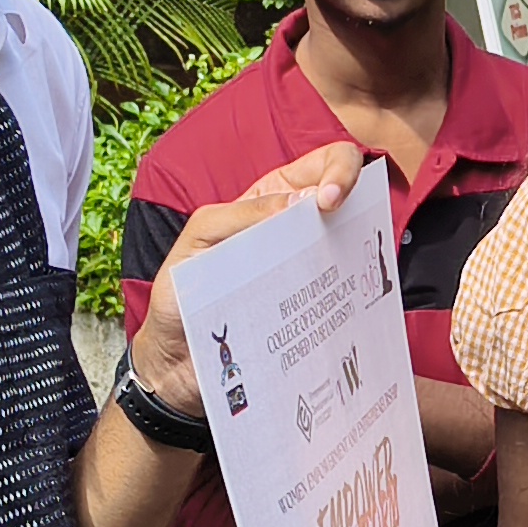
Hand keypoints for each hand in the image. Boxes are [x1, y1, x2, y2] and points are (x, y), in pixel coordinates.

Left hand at [131, 143, 363, 411]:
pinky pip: (338, 296)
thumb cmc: (181, 296)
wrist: (176, 362)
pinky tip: (328, 300)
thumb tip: (300, 202)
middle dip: (350, 196)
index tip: (326, 201)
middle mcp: (296, 231)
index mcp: (268, 202)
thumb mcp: (199, 240)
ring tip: (327, 262)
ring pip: (350, 247)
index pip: (322, 164)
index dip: (338, 170)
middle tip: (333, 217)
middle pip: (349, 197)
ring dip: (346, 247)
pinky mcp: (311, 309)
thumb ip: (242, 215)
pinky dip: (342, 293)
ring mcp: (308, 271)